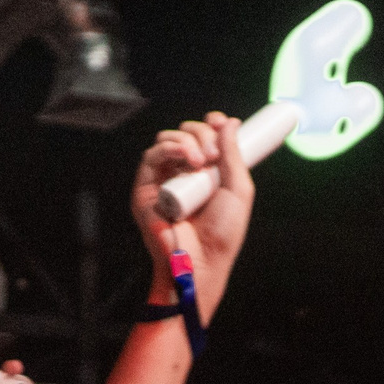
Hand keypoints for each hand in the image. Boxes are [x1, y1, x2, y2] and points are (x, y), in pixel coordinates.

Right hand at [133, 113, 254, 324]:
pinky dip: (169, 148)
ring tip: (202, 161)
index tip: (220, 122)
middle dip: (201, 133)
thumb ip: (235, 155)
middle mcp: (182, 173)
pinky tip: (186, 157)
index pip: (201, 136)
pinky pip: (151, 156)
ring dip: (186, 140)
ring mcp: (163, 180)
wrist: (202, 261)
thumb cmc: (222, 234)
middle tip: (214, 155)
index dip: (210, 124)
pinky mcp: (145, 189)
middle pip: (185, 133)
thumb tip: (231, 123)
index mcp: (204, 173)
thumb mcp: (238, 189)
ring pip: (167, 139)